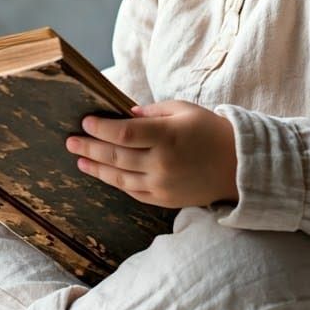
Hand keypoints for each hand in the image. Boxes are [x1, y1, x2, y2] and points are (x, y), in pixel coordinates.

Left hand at [66, 100, 237, 208]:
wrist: (238, 166)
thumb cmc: (210, 131)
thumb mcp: (184, 110)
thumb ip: (152, 112)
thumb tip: (124, 115)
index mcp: (167, 136)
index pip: (124, 133)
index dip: (101, 128)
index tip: (85, 121)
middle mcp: (162, 163)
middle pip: (116, 156)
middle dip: (90, 147)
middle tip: (70, 140)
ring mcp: (162, 184)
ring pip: (119, 177)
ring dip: (96, 167)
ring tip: (80, 158)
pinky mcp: (164, 199)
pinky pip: (132, 191)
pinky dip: (115, 182)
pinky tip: (102, 173)